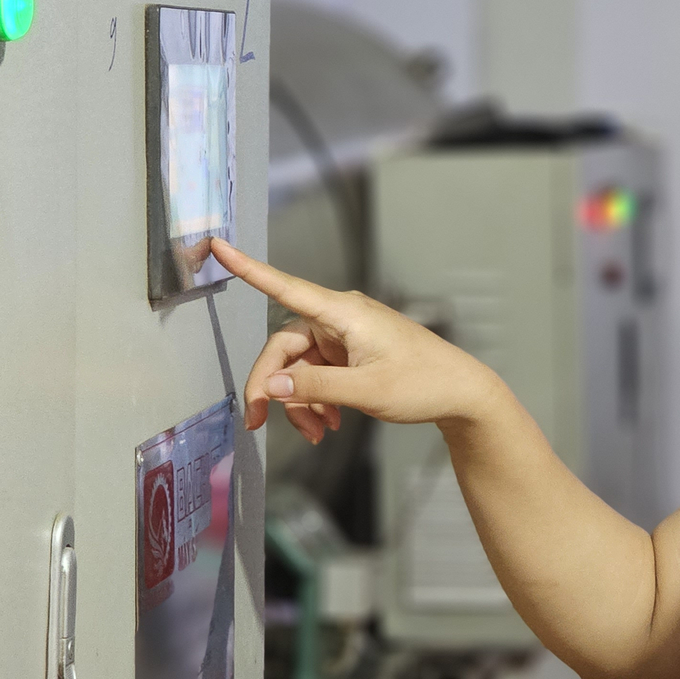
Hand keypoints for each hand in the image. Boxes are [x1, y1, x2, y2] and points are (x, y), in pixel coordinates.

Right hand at [210, 240, 508, 443]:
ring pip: (299, 368)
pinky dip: (314, 401)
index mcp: (344, 313)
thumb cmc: (424, 383)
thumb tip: (272, 386)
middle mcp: (339, 320)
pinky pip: (316, 376)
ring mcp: (344, 338)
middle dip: (271, 385)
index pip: (286, 287)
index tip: (218, 246)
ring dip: (298, 401)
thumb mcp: (367, 391)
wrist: (461, 394)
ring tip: (315, 432)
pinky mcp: (350, 356)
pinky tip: (326, 424)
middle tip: (257, 421)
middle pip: (284, 347)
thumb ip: (315, 389)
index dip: (248, 269)